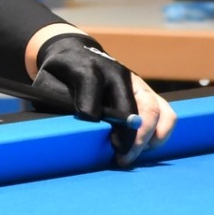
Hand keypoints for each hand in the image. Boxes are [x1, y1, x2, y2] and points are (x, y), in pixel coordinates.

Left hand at [32, 32, 175, 166]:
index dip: (90, 112)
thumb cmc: (59, 76)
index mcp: (88, 67)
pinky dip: (161, 133)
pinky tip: (146, 148)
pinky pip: (167, 113)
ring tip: (132, 156)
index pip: (91, 86)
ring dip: (149, 138)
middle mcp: (118, 73)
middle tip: (119, 160)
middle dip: (130, 138)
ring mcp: (136, 82)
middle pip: (135, 107)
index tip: (90, 132)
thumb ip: (55, 103)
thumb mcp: (46, 85)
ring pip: (157, 111)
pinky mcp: (147, 92)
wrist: (76, 54)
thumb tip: (68, 128)